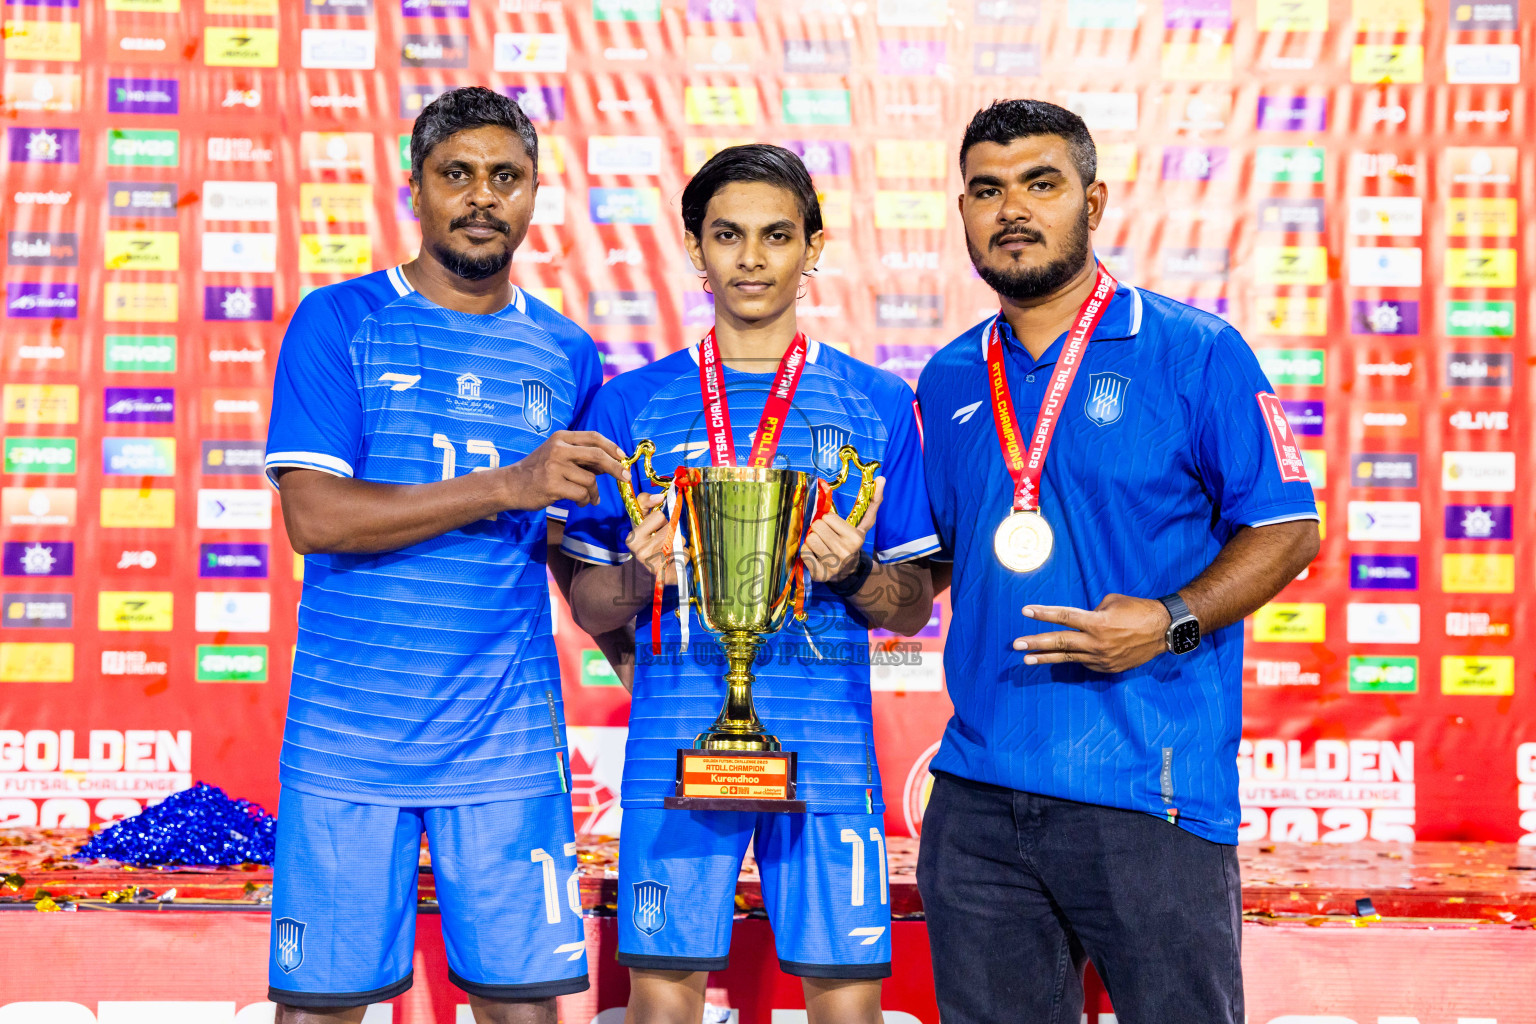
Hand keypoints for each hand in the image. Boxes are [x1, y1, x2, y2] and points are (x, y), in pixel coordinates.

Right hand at [503, 430, 624, 509]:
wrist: (510, 485)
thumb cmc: (538, 471)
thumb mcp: (557, 455)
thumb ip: (582, 457)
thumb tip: (613, 462)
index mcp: (561, 437)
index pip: (593, 437)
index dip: (612, 447)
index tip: (623, 457)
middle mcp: (558, 449)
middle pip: (597, 455)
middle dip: (616, 467)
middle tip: (625, 477)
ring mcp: (554, 467)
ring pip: (590, 479)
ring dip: (594, 492)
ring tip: (589, 498)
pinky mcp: (552, 485)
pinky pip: (581, 494)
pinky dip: (586, 500)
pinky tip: (581, 502)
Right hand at [625, 490, 684, 585]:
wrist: (644, 570)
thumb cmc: (645, 539)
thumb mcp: (640, 519)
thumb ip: (645, 501)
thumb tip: (659, 497)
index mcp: (633, 538)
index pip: (659, 517)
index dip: (661, 520)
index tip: (657, 526)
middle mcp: (641, 552)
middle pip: (671, 530)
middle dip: (672, 532)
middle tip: (663, 539)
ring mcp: (654, 565)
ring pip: (680, 542)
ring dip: (678, 543)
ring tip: (668, 548)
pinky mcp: (667, 574)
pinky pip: (685, 555)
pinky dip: (683, 554)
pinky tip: (673, 559)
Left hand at [801, 477, 884, 583]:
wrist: (849, 570)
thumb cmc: (852, 541)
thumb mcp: (864, 524)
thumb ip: (872, 502)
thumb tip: (882, 478)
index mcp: (855, 538)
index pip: (827, 517)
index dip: (828, 520)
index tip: (835, 527)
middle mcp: (844, 552)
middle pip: (816, 527)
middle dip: (819, 529)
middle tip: (827, 536)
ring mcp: (832, 565)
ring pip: (809, 539)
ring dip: (812, 540)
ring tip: (822, 545)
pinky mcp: (819, 574)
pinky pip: (803, 552)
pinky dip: (807, 552)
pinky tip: (817, 555)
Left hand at [1012, 593, 1171, 672]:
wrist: (1164, 630)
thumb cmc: (1138, 609)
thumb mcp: (1111, 603)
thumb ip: (1090, 613)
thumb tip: (1078, 622)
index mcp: (1097, 622)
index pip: (1064, 617)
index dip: (1043, 614)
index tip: (1025, 611)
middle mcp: (1097, 642)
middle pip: (1060, 642)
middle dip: (1036, 643)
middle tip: (1016, 645)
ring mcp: (1102, 658)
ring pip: (1068, 658)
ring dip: (1046, 658)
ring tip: (1026, 659)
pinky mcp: (1108, 668)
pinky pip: (1085, 662)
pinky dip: (1074, 658)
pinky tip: (1063, 657)